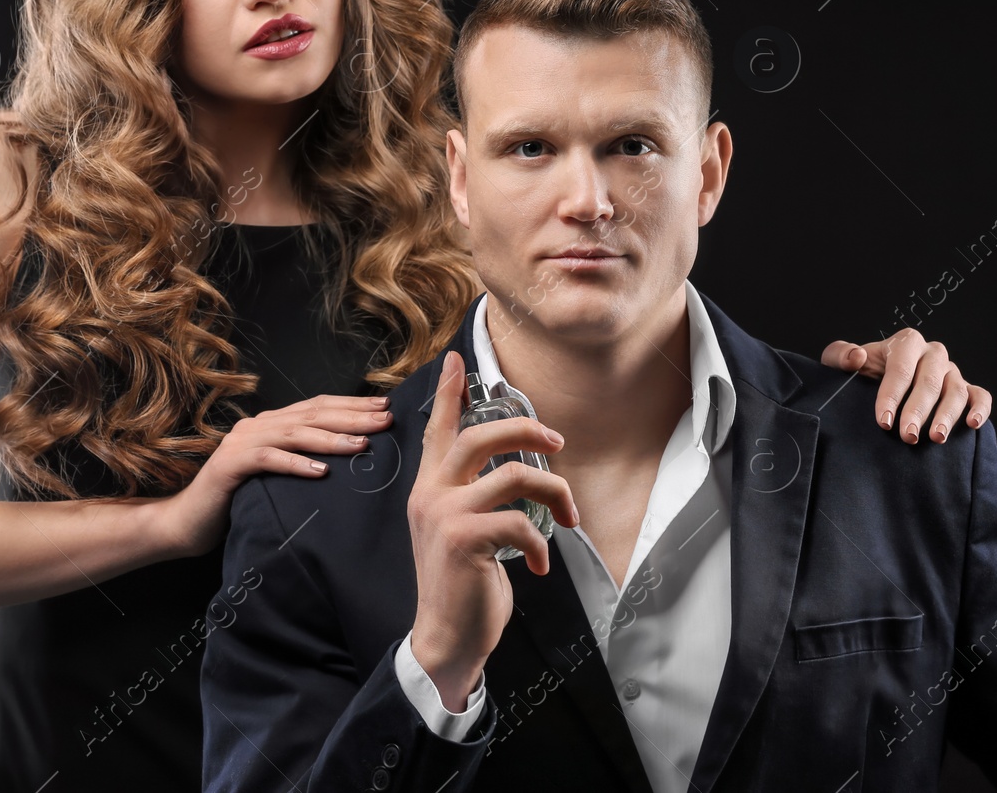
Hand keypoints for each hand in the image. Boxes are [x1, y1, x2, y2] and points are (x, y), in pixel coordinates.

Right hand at [157, 394, 392, 556]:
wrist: (187, 523)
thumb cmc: (238, 502)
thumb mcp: (277, 477)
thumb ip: (301, 459)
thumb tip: (351, 457)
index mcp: (271, 424)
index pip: (318, 406)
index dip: (352, 405)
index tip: (386, 408)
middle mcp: (257, 426)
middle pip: (312, 415)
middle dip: (352, 416)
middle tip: (386, 419)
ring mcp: (241, 443)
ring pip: (294, 433)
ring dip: (331, 438)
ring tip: (362, 445)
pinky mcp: (230, 465)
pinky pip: (268, 459)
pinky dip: (295, 464)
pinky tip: (321, 471)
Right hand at [406, 351, 578, 709]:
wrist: (446, 639)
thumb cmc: (462, 586)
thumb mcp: (461, 532)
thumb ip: (474, 498)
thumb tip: (518, 472)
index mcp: (429, 489)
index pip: (437, 429)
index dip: (448, 392)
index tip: (456, 359)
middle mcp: (431, 495)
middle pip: (481, 435)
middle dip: (526, 429)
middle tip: (556, 441)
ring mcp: (445, 515)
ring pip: (514, 475)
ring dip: (554, 492)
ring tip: (567, 516)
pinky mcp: (465, 539)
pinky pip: (521, 521)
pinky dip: (541, 543)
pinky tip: (540, 565)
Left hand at [821, 329, 991, 444]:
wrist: (876, 382)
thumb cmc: (861, 373)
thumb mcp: (841, 362)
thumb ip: (840, 355)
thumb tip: (857, 357)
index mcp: (906, 342)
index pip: (901, 369)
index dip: (892, 396)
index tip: (884, 422)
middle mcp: (932, 353)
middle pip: (929, 381)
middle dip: (918, 411)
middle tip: (908, 436)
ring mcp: (951, 371)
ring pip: (955, 390)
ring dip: (947, 415)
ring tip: (935, 438)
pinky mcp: (966, 388)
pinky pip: (980, 395)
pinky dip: (980, 409)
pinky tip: (972, 424)